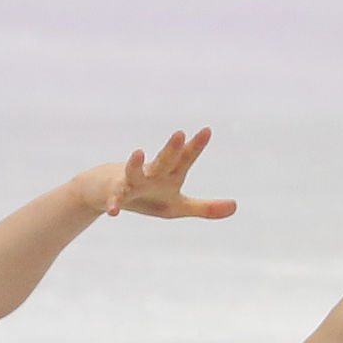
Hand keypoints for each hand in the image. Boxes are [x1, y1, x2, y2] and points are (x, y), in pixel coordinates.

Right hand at [83, 129, 237, 219]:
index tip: (207, 130)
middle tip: (180, 134)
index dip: (195, 146)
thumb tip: (236, 206)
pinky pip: (115, 198)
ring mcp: (132, 181)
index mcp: (170, 175)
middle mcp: (152, 174)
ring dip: (136, 163)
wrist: (106, 191)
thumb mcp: (178, 206)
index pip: (185, 158)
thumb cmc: (147, 197)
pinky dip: (114, 203)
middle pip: (163, 160)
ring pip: (135, 172)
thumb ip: (205, 208)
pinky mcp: (114, 193)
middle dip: (171, 149)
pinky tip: (113, 212)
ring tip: (138, 152)